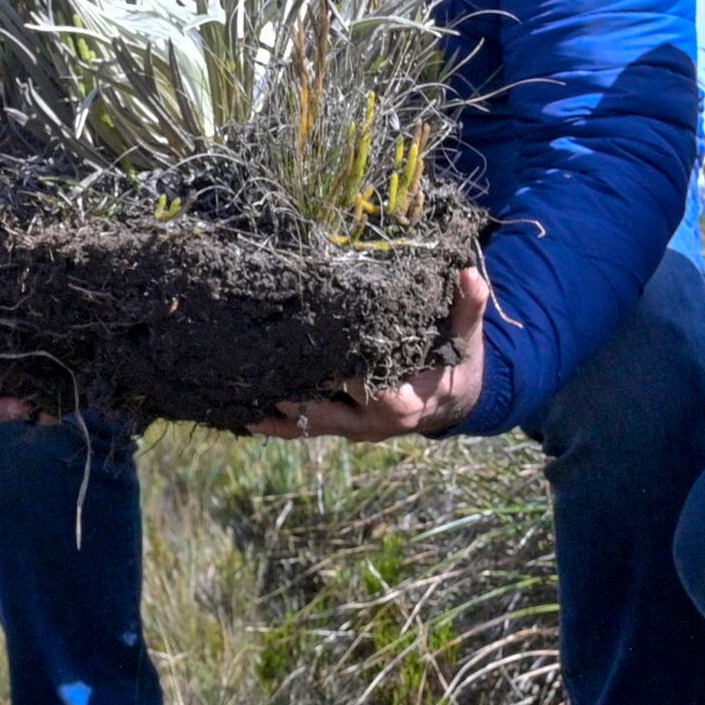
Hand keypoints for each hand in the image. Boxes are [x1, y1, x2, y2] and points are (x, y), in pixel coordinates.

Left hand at [253, 265, 491, 441]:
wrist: (454, 402)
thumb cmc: (459, 363)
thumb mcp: (467, 338)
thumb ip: (468, 308)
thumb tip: (470, 275)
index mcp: (403, 401)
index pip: (366, 388)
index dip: (341, 371)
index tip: (313, 343)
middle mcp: (372, 423)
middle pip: (324, 411)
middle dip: (291, 389)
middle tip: (254, 361)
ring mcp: (352, 429)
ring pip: (306, 424)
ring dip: (272, 409)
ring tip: (233, 388)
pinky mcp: (339, 427)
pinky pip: (301, 430)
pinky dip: (272, 423)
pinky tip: (240, 412)